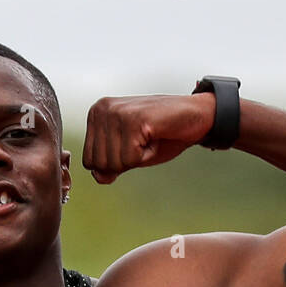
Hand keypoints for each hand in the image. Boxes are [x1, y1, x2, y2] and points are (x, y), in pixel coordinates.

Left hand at [82, 93, 216, 183]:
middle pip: (100, 164)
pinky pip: (131, 159)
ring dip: (138, 158)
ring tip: (150, 138)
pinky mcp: (133, 119)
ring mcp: (116, 112)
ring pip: (115, 163)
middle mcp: (101, 109)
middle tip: (144, 141)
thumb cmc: (162, 135)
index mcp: (96, 114)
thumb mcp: (130, 155)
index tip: (134, 144)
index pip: (89, 161)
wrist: (196, 116)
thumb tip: (98, 177)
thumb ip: (110, 166)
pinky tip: (156, 136)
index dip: (116, 163)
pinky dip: (148, 155)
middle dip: (126, 162)